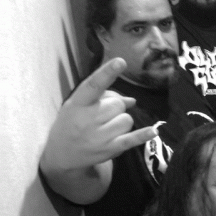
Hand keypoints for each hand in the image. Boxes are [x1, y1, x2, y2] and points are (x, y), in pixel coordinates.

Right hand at [42, 58, 156, 173]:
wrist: (62, 154)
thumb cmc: (72, 123)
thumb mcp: (78, 105)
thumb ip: (103, 97)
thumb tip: (132, 101)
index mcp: (77, 103)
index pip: (93, 85)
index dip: (107, 73)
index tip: (120, 62)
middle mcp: (87, 119)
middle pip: (118, 104)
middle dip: (115, 107)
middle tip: (102, 116)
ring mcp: (98, 136)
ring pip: (127, 120)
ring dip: (121, 122)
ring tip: (106, 129)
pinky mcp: (109, 149)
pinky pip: (131, 139)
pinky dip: (143, 135)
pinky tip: (153, 131)